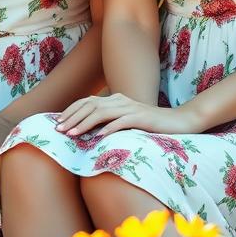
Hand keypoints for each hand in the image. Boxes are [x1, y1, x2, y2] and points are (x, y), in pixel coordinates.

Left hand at [56, 93, 199, 137]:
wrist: (177, 121)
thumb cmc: (150, 125)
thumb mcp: (126, 121)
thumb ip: (110, 122)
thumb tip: (89, 131)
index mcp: (115, 99)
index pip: (87, 101)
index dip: (71, 111)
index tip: (58, 122)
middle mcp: (120, 100)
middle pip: (90, 105)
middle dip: (72, 117)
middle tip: (59, 129)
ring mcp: (131, 108)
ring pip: (102, 113)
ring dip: (85, 123)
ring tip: (73, 134)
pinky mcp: (141, 118)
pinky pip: (121, 122)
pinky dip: (108, 128)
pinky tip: (98, 137)